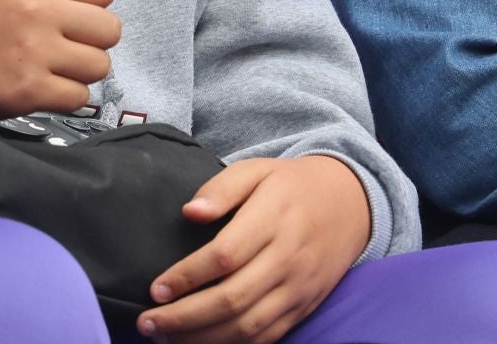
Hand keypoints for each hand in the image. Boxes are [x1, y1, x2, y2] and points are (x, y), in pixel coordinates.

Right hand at [0, 0, 119, 118]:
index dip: (92, 5)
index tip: (70, 14)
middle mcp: (36, 13)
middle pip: (110, 29)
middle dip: (94, 40)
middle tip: (68, 43)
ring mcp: (34, 54)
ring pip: (100, 65)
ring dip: (82, 71)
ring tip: (56, 65)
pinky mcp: (30, 91)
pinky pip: (80, 97)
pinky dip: (67, 96)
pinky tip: (46, 85)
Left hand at [136, 156, 369, 343]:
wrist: (349, 204)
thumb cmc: (290, 186)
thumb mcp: (258, 170)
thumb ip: (221, 187)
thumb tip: (189, 212)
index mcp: (273, 218)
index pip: (225, 256)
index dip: (187, 276)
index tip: (155, 288)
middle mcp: (288, 257)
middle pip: (233, 299)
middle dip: (184, 317)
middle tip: (147, 323)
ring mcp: (299, 287)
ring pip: (248, 326)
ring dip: (203, 339)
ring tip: (165, 338)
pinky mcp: (304, 307)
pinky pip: (268, 337)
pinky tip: (203, 343)